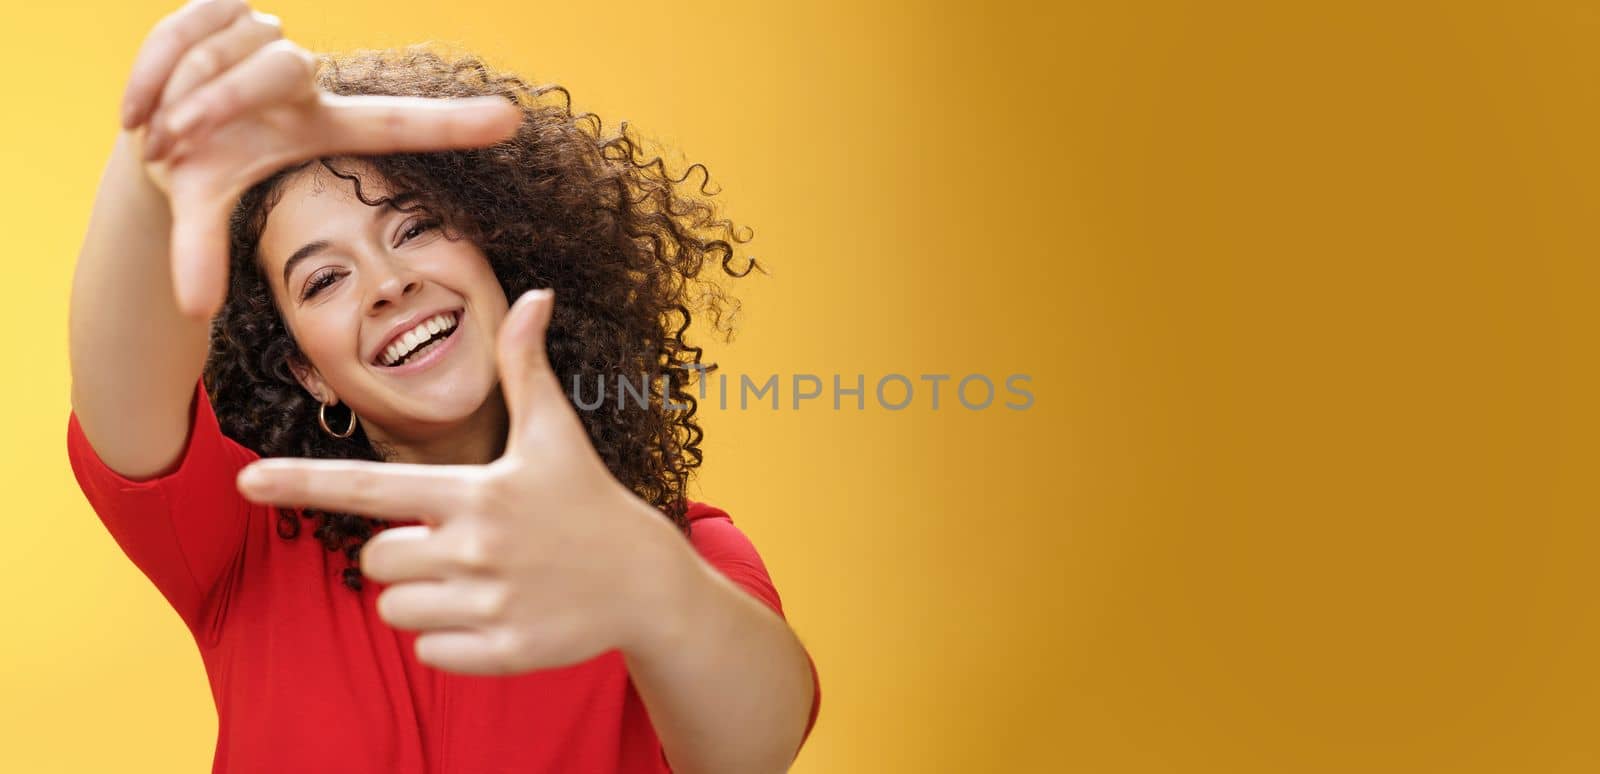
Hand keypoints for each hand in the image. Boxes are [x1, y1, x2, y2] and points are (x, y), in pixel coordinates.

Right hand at [120, 0, 522, 318]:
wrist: (154, 121)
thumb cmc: (201, 166)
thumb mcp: (203, 206)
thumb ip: (201, 253)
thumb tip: (192, 311)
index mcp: (322, 124)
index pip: (396, 123)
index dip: (452, 125)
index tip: (513, 120)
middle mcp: (304, 77)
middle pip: (281, 66)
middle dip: (219, 104)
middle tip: (177, 144)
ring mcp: (266, 35)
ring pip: (229, 48)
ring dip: (182, 93)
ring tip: (161, 131)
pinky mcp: (221, 4)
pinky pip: (189, 23)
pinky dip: (155, 67)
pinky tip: (137, 106)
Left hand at [235, 290, 699, 673]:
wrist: (645, 580)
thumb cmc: (588, 500)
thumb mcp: (556, 434)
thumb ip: (527, 368)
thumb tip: (534, 295)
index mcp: (474, 492)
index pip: (369, 487)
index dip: (303, 482)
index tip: (246, 480)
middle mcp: (475, 548)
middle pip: (375, 559)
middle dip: (403, 554)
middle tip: (459, 545)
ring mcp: (488, 603)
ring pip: (395, 609)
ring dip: (424, 598)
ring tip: (481, 581)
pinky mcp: (501, 650)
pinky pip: (428, 651)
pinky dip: (450, 639)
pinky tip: (496, 615)